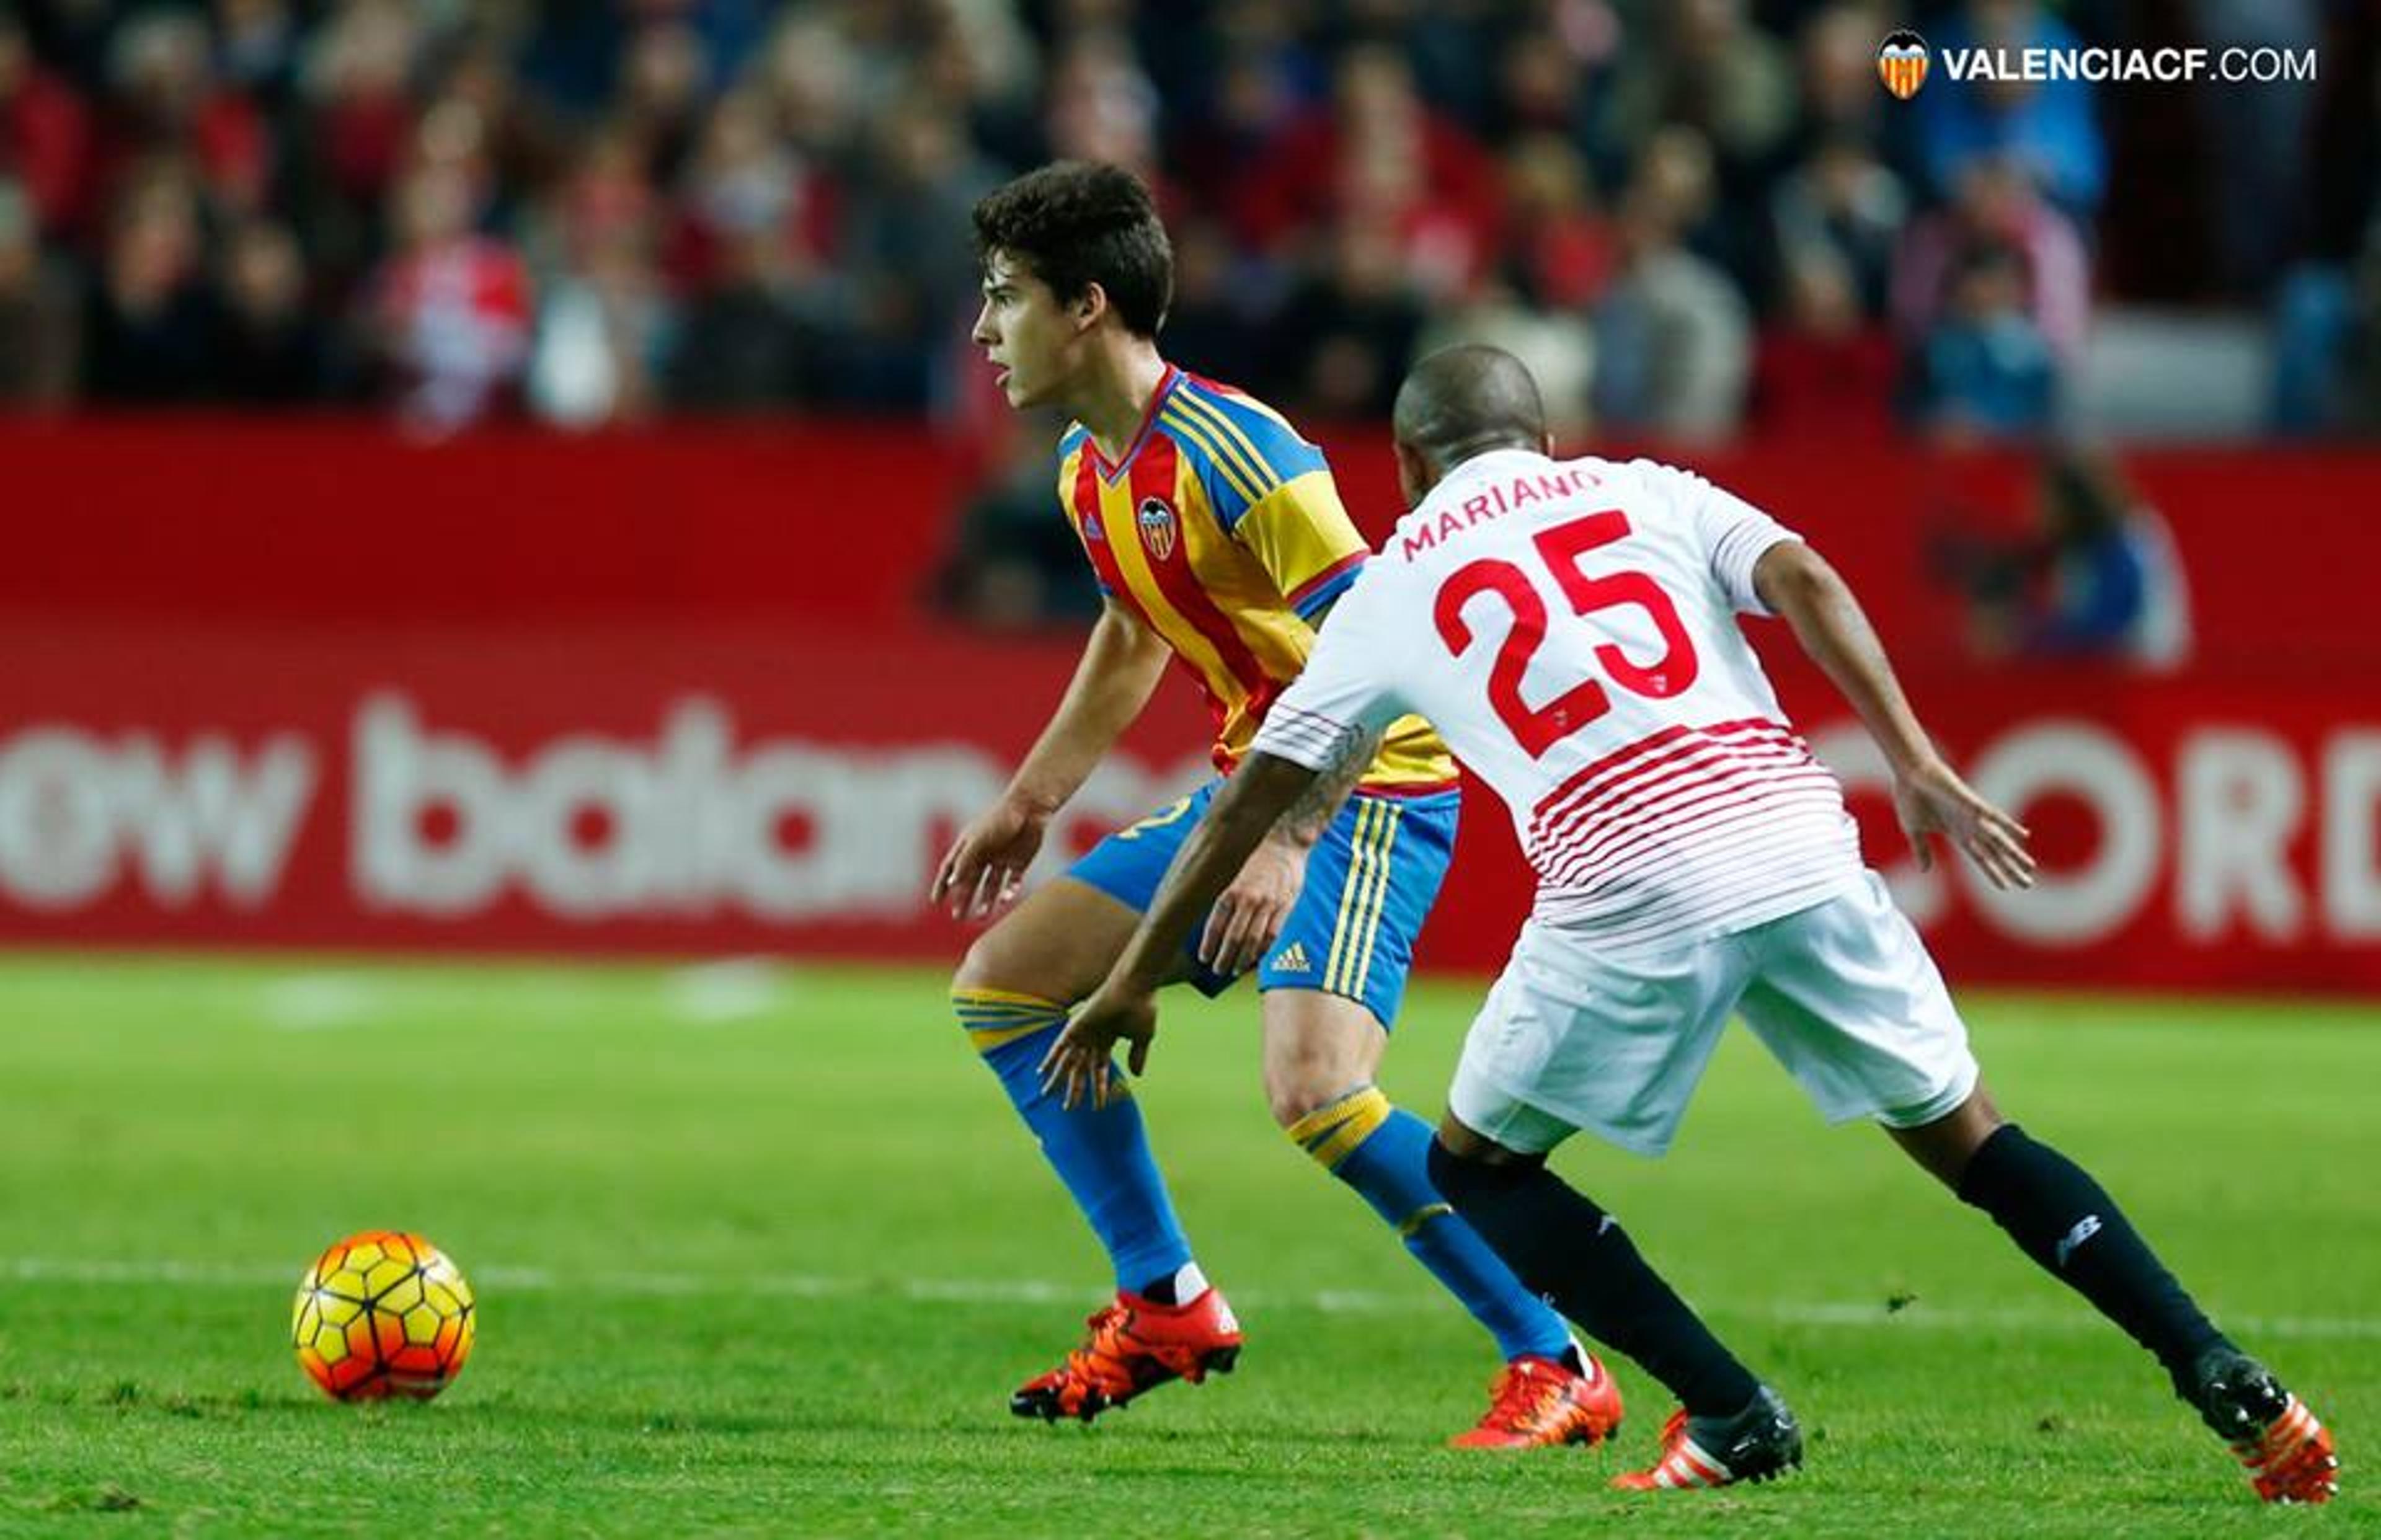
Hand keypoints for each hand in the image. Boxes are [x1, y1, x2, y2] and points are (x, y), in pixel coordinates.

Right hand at [931, 794, 1047, 919]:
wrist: (1032, 808)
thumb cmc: (1001, 819)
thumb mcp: (979, 840)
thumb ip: (965, 861)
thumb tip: (951, 882)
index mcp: (970, 845)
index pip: (951, 867)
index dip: (942, 884)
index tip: (936, 901)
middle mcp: (984, 853)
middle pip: (970, 880)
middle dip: (964, 898)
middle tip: (959, 916)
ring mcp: (1002, 858)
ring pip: (991, 884)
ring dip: (986, 900)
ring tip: (982, 915)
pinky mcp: (1020, 861)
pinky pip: (1012, 881)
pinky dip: (1008, 892)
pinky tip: (1005, 900)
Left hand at [1038, 985, 1157, 1109]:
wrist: (1135, 988)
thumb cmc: (1142, 1009)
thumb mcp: (1143, 1037)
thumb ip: (1138, 1055)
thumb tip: (1136, 1075)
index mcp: (1108, 1041)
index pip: (1100, 1070)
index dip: (1099, 1089)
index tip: (1098, 1107)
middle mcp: (1093, 1038)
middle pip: (1079, 1070)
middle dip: (1074, 1089)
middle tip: (1067, 1108)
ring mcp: (1083, 1033)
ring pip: (1067, 1062)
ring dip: (1057, 1079)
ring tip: (1047, 1095)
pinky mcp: (1075, 1027)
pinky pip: (1058, 1047)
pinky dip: (1049, 1059)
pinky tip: (1041, 1072)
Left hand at [1200, 835, 1307, 976]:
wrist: (1284, 842)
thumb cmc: (1256, 858)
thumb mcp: (1234, 873)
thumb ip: (1226, 896)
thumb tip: (1213, 922)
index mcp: (1232, 889)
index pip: (1216, 924)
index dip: (1209, 944)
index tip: (1204, 957)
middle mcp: (1249, 898)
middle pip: (1234, 937)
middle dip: (1224, 958)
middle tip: (1218, 970)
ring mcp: (1269, 904)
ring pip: (1254, 940)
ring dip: (1243, 959)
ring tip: (1235, 970)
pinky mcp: (1286, 906)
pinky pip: (1273, 934)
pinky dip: (1263, 949)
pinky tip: (1256, 958)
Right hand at [1893, 758, 2035, 889]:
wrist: (1909, 772)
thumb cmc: (1911, 796)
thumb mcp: (1914, 830)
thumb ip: (1922, 850)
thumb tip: (1925, 870)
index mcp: (1958, 832)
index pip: (1980, 857)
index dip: (1992, 872)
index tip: (2006, 887)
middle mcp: (1971, 825)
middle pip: (1995, 851)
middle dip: (2010, 868)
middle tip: (2027, 884)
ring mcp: (1973, 814)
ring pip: (1997, 838)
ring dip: (2013, 853)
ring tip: (2029, 867)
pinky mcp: (1971, 802)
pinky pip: (1992, 815)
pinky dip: (2007, 825)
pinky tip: (2021, 834)